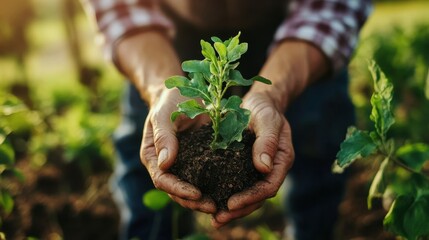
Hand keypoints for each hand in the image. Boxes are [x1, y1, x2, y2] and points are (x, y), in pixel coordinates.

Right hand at [140, 89, 215, 213]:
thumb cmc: (169, 100)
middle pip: (176, 191)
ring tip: (223, 205)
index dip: (178, 190)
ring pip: (191, 189)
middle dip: (194, 201)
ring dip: (205, 199)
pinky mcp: (198, 160)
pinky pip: (206, 177)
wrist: (183, 92)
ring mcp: (183, 164)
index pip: (162, 180)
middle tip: (214, 207)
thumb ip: (164, 137)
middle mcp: (166, 165)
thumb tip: (165, 164)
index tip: (197, 194)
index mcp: (153, 156)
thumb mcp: (164, 114)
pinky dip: (215, 186)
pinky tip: (230, 191)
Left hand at [211, 92, 294, 227]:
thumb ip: (267, 141)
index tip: (231, 203)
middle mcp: (270, 169)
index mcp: (281, 160)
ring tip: (214, 218)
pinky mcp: (243, 166)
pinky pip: (236, 183)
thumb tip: (263, 167)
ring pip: (246, 194)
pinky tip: (209, 200)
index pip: (268, 186)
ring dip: (232, 208)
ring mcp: (257, 169)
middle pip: (257, 197)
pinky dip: (224, 193)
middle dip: (239, 210)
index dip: (251, 197)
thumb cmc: (265, 108)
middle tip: (218, 219)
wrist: (259, 102)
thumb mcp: (268, 119)